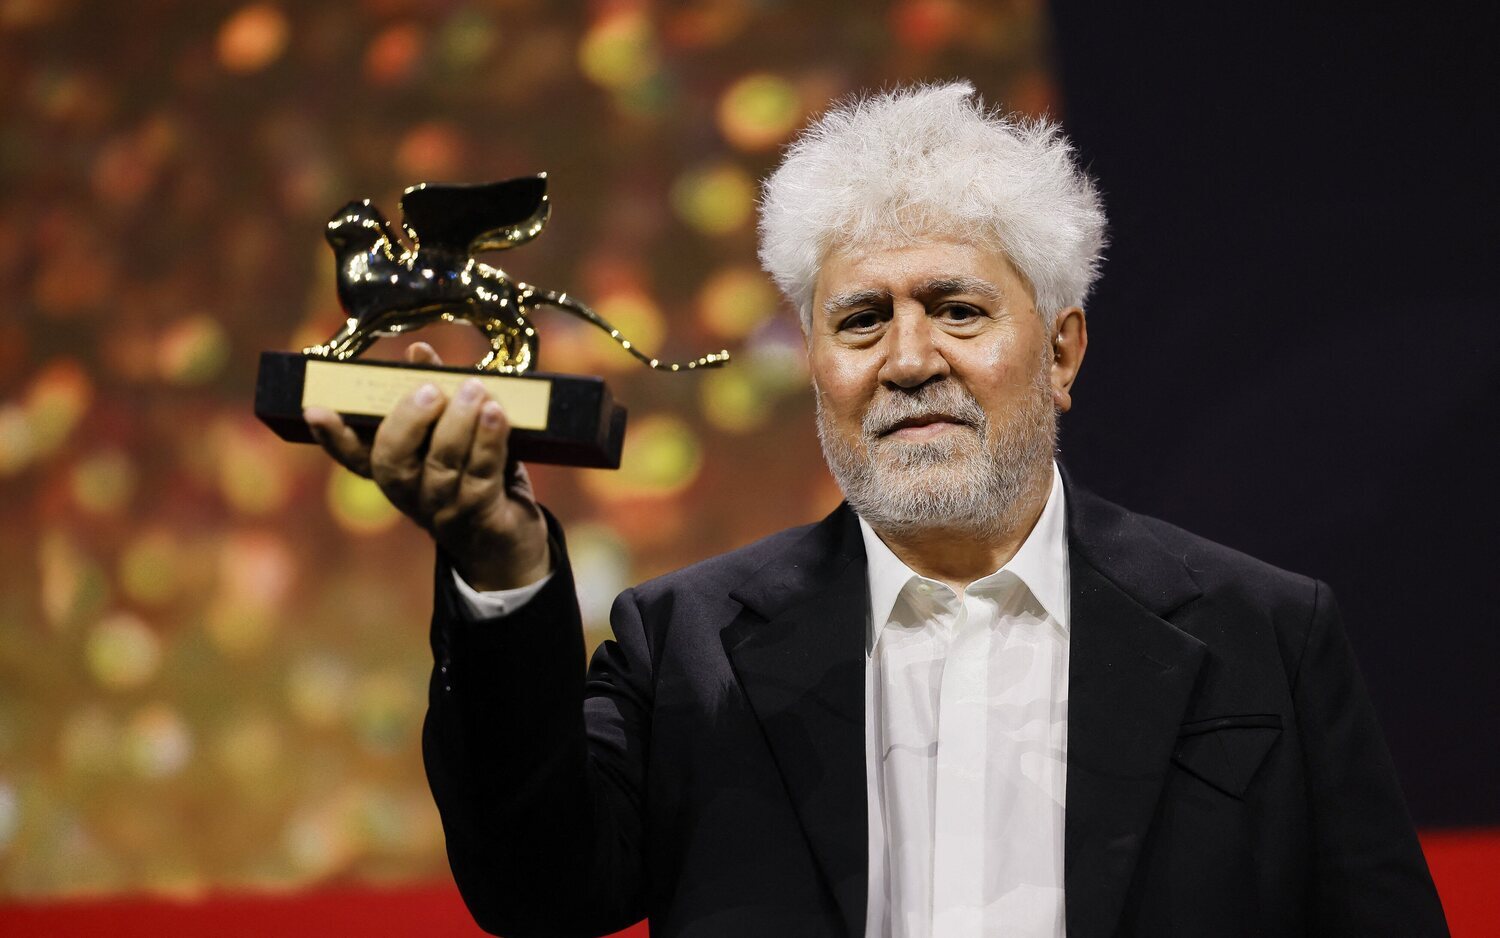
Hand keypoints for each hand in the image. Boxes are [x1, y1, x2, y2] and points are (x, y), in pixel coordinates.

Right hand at [304, 342, 551, 590]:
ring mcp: (444, 508)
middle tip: (428, 390)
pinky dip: (489, 439)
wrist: (507, 545)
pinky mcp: (482, 514)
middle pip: (393, 461)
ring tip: (473, 390)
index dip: (333, 436)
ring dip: (458, 422)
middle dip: (408, 421)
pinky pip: (482, 472)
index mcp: (394, 473)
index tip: (315, 410)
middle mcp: (410, 494)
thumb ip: (435, 392)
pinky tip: (496, 414)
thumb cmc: (475, 476)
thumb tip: (419, 351)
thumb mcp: (451, 435)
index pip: (354, 457)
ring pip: (442, 463)